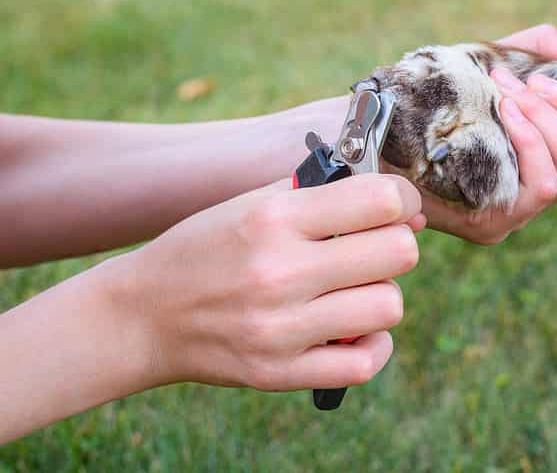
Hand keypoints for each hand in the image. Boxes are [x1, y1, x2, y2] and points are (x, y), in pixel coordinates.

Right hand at [116, 174, 423, 391]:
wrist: (143, 315)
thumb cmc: (207, 248)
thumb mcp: (253, 202)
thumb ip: (325, 193)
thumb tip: (404, 206)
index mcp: (274, 218)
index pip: (380, 201)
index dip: (403, 199)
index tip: (398, 206)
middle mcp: (279, 272)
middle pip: (398, 253)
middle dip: (397, 244)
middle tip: (374, 248)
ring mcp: (280, 328)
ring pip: (389, 306)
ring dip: (381, 295)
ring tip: (353, 289)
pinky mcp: (279, 373)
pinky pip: (365, 363)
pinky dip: (371, 345)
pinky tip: (352, 329)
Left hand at [423, 24, 556, 243]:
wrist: (377, 121)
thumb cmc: (442, 91)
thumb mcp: (499, 59)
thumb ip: (547, 50)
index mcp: (547, 167)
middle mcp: (541, 196)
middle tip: (534, 82)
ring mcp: (521, 213)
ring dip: (551, 118)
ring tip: (513, 91)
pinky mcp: (496, 222)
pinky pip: (542, 184)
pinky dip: (532, 137)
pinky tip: (505, 110)